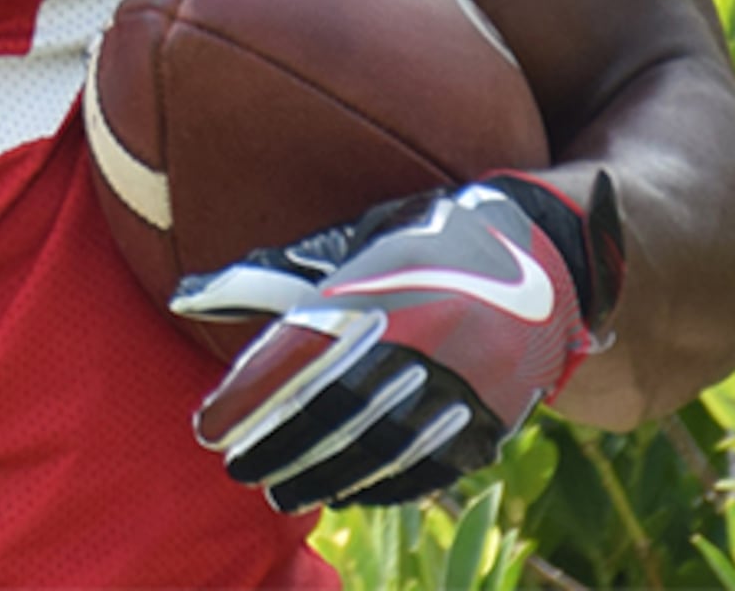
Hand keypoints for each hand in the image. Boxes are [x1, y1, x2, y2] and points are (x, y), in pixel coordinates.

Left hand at [174, 171, 621, 510]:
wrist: (549, 251)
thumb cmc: (427, 240)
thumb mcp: (354, 242)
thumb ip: (272, 274)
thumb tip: (185, 296)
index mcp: (380, 290)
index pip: (299, 355)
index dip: (251, 396)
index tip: (208, 426)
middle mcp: (421, 339)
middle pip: (336, 409)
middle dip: (281, 446)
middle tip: (236, 471)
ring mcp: (464, 380)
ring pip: (383, 445)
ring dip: (327, 475)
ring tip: (282, 493)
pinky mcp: (496, 411)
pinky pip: (435, 461)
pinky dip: (386, 483)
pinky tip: (349, 495)